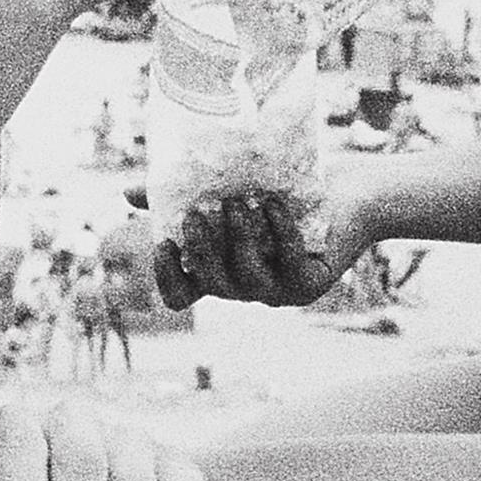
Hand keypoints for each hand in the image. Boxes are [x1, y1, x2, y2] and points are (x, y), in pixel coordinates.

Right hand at [158, 160, 380, 310]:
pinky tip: (272, 203)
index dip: (166, 277)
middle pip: (209, 285)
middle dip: (200, 250)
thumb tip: (126, 193)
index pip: (180, 295)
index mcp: (221, 269)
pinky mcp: (310, 284)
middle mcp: (245, 286)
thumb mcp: (229, 185)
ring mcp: (278, 291)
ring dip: (237, 239)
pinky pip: (286, 264)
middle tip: (197, 214)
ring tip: (238, 201)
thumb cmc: (288, 189)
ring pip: (245, 279)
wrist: (354, 192)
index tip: (161, 240)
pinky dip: (277, 232)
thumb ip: (180, 193)